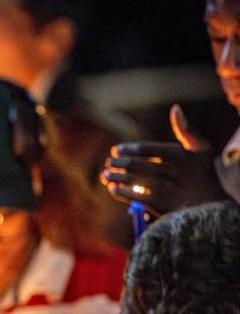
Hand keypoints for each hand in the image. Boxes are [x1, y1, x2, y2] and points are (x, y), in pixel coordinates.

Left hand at [101, 104, 228, 215]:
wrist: (209, 204)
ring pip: (133, 180)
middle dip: (119, 163)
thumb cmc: (201, 172)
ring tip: (105, 175)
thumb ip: (185, 129)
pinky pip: (134, 196)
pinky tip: (113, 188)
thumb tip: (175, 108)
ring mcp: (167, 189)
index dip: (128, 149)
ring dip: (115, 176)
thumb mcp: (199, 149)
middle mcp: (175, 171)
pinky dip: (120, 191)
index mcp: (182, 155)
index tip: (116, 150)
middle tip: (108, 162)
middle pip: (137, 165)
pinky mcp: (161, 205)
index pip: (148, 149)